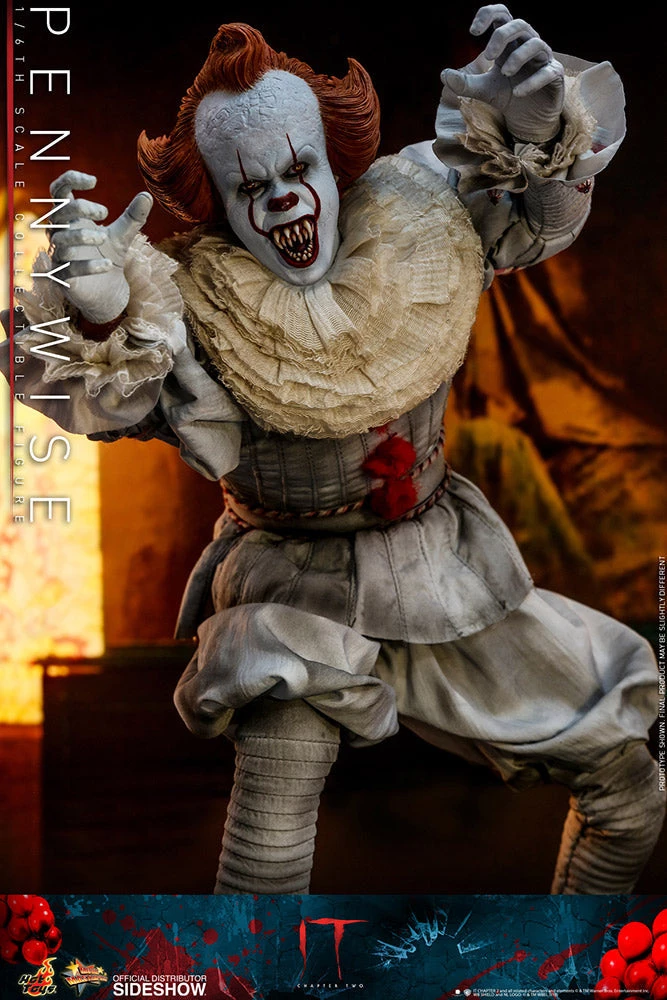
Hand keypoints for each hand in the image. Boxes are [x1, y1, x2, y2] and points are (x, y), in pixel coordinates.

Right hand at [48, 170, 152, 323]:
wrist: (108, 291)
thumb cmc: (109, 256)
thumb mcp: (123, 235)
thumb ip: (133, 217)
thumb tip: (147, 196)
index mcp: (71, 219)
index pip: (59, 191)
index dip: (70, 180)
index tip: (93, 180)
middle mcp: (61, 234)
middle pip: (59, 212)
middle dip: (80, 207)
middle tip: (106, 213)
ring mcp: (60, 256)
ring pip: (61, 239)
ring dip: (81, 235)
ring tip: (104, 236)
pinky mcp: (64, 278)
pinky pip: (70, 269)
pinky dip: (88, 266)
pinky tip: (108, 265)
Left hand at [443, 5, 563, 142]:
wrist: (529, 119)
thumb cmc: (508, 96)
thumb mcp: (483, 90)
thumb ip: (465, 84)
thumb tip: (443, 74)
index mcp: (510, 43)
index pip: (502, 15)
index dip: (488, 14)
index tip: (472, 32)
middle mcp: (527, 45)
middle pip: (519, 24)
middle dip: (501, 36)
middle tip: (488, 57)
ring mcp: (543, 59)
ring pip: (536, 43)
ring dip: (518, 56)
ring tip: (504, 74)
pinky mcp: (554, 76)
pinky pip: (548, 71)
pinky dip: (532, 81)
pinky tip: (518, 93)